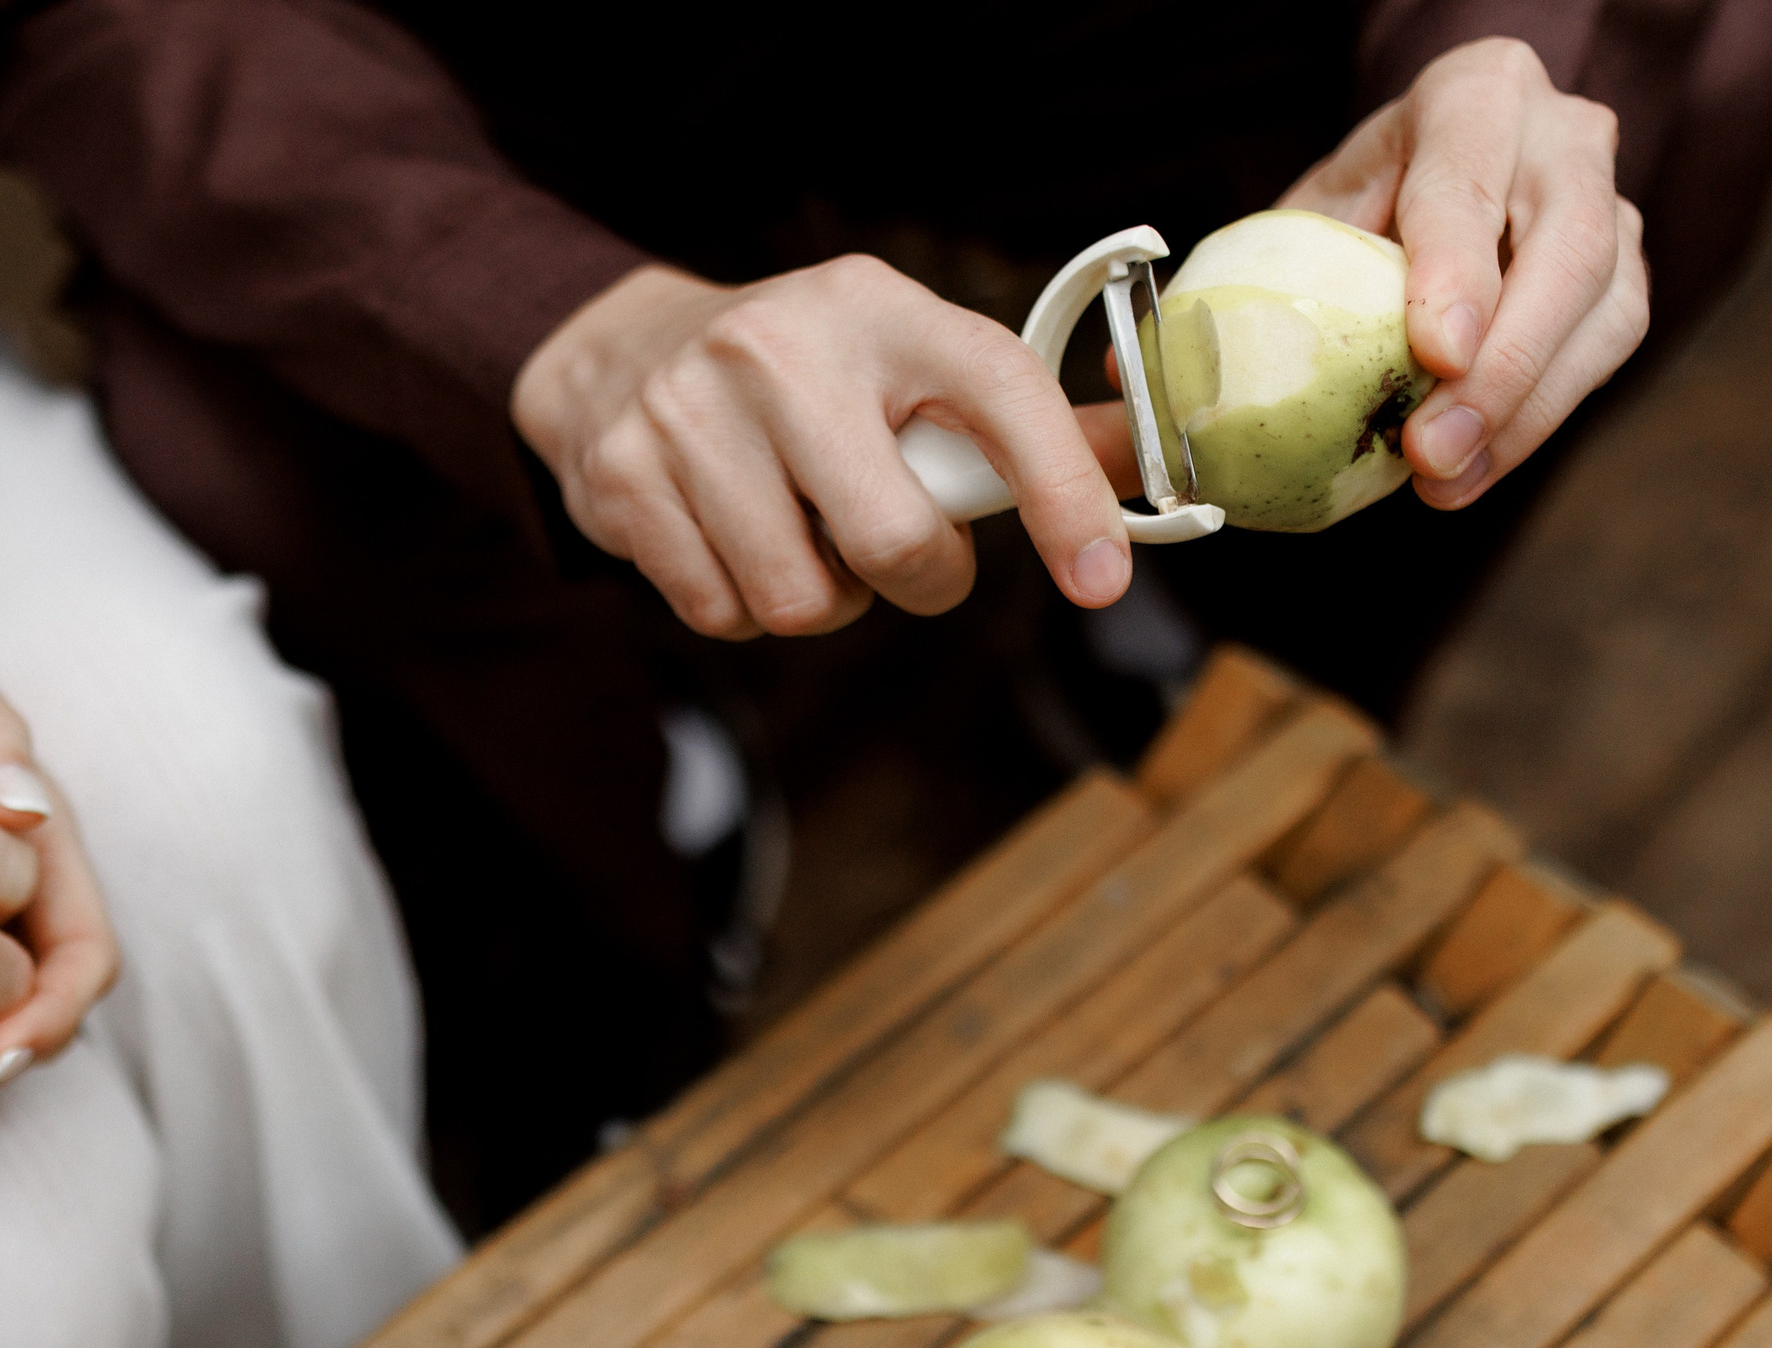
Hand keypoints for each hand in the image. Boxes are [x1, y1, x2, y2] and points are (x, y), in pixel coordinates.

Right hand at [512, 258, 1143, 637]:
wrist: (620, 357)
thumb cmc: (805, 377)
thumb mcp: (908, 362)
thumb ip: (1023, 422)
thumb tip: (1152, 466)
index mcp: (880, 308)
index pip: (1001, 395)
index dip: (1066, 493)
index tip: (1102, 578)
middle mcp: (782, 348)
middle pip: (895, 542)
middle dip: (916, 579)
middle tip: (894, 546)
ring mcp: (692, 411)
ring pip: (804, 600)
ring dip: (822, 597)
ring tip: (800, 530)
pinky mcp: (625, 477)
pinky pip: (725, 615)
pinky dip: (743, 605)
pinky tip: (733, 539)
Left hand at [1280, 37, 1648, 508]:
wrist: (1434, 180)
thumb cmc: (1369, 199)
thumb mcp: (1314, 212)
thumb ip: (1276, 273)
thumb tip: (1177, 375)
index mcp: (1476, 96)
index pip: (1470, 179)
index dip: (1459, 270)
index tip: (1437, 353)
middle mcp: (1563, 138)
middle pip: (1569, 249)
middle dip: (1504, 366)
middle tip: (1432, 451)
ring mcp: (1613, 207)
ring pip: (1606, 310)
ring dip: (1524, 413)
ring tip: (1444, 481)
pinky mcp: (1626, 278)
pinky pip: (1604, 355)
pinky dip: (1535, 425)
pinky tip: (1472, 472)